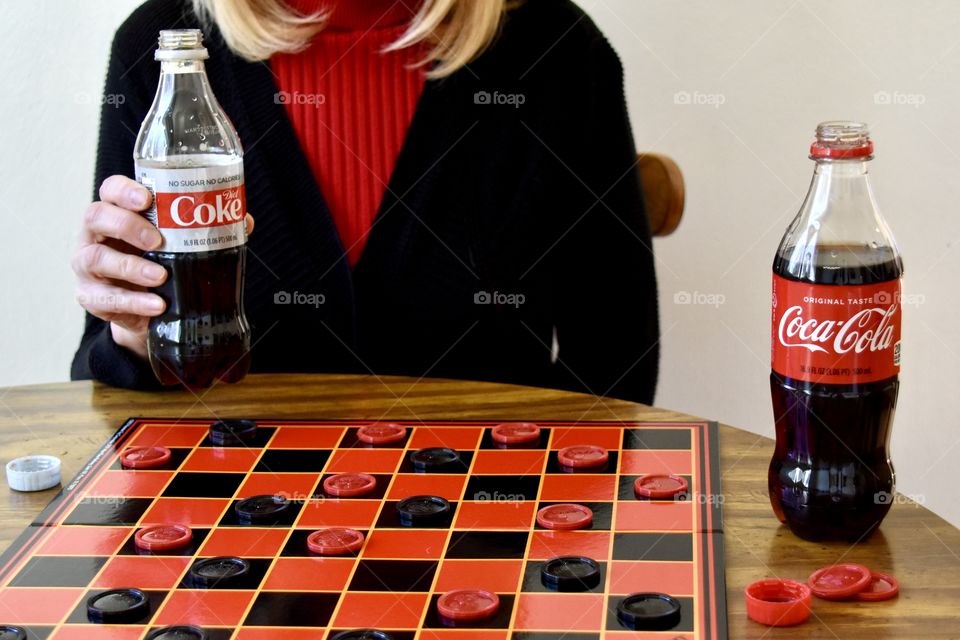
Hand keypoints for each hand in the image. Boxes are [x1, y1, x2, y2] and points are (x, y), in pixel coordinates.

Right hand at [73, 175, 254, 359]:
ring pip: (95, 258)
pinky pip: (105, 299)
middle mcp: (97, 235)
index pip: (110, 190)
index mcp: (118, 213)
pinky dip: (133, 302)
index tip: (147, 198)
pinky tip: (155, 305)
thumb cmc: (162, 264)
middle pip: (96, 217)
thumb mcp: (180, 244)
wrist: (148, 311)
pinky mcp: (91, 297)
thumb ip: (207, 230)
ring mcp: (88, 266)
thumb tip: (244, 220)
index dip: (124, 190)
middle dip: (127, 225)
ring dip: (130, 267)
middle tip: (157, 239)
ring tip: (161, 276)